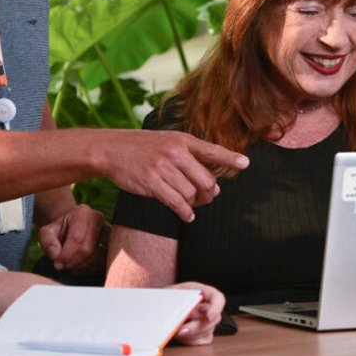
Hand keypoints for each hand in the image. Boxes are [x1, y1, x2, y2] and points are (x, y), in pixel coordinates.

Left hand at [38, 203, 108, 274]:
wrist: (71, 229)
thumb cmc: (59, 230)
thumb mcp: (47, 232)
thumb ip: (47, 240)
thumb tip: (55, 254)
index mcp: (82, 212)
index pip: (77, 236)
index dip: (66, 253)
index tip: (57, 262)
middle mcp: (98, 219)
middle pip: (88, 248)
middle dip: (73, 261)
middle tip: (62, 266)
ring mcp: (107, 232)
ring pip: (98, 256)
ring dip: (81, 266)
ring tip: (69, 267)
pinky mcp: (111, 245)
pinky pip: (103, 261)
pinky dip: (90, 269)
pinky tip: (78, 268)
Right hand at [98, 130, 248, 221]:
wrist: (110, 149)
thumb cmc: (141, 147)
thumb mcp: (166, 141)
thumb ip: (190, 158)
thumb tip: (215, 186)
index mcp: (181, 140)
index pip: (211, 150)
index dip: (230, 158)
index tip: (245, 163)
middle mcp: (175, 152)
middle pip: (206, 180)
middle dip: (210, 194)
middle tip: (206, 198)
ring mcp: (163, 167)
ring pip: (192, 194)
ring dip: (195, 204)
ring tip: (191, 205)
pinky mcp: (152, 183)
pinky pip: (177, 203)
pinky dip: (185, 213)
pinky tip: (186, 216)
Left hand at [168, 281, 224, 345]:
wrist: (157, 307)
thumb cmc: (165, 298)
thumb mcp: (172, 295)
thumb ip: (186, 303)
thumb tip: (197, 313)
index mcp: (201, 292)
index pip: (218, 298)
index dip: (216, 308)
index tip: (209, 317)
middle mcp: (206, 307)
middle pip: (214, 319)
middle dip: (197, 326)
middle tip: (181, 330)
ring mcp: (206, 322)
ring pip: (208, 331)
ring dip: (190, 334)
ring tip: (175, 330)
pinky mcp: (202, 334)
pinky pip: (201, 341)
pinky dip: (189, 340)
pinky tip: (179, 335)